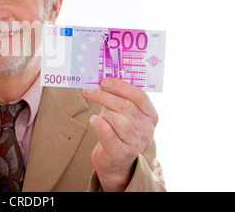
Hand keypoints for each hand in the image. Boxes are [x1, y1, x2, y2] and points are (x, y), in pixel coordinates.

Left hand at [83, 77, 157, 191]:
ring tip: (99, 114)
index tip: (104, 81)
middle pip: (125, 106)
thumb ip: (119, 97)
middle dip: (104, 96)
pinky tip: (94, 121)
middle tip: (89, 91)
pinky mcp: (121, 152)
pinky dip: (97, 122)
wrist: (115, 160)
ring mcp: (135, 142)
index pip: (140, 96)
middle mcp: (147, 129)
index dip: (120, 86)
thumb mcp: (123, 113)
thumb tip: (103, 79)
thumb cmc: (117, 129)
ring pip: (117, 119)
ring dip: (103, 112)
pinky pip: (106, 131)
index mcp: (151, 115)